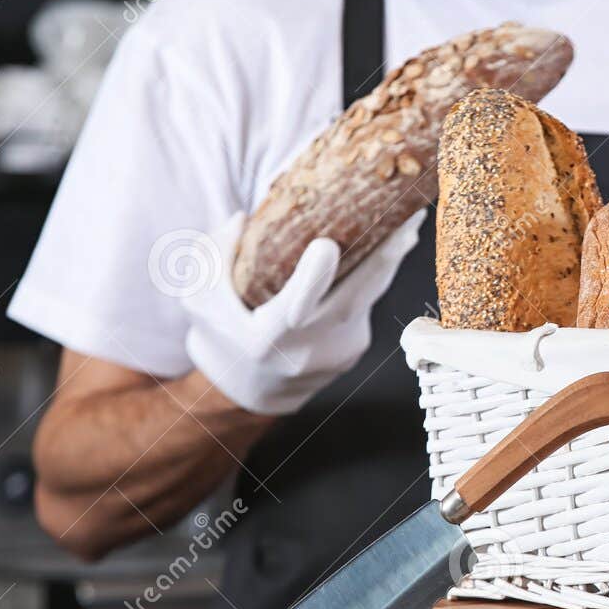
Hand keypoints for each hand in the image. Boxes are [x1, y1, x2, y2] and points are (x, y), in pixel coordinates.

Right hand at [183, 210, 425, 414]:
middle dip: (381, 258)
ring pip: (368, 299)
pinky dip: (373, 275)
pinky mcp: (355, 349)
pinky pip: (365, 305)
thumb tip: (244, 217)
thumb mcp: (199, 298)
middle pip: (352, 300)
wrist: (250, 391)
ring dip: (391, 260)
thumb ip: (213, 256)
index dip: (312, 278)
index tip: (327, 245)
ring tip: (409, 222)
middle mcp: (307, 352)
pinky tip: (385, 247)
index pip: (293, 309)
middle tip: (405, 220)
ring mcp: (338, 354)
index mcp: (266, 341)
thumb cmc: (223, 335)